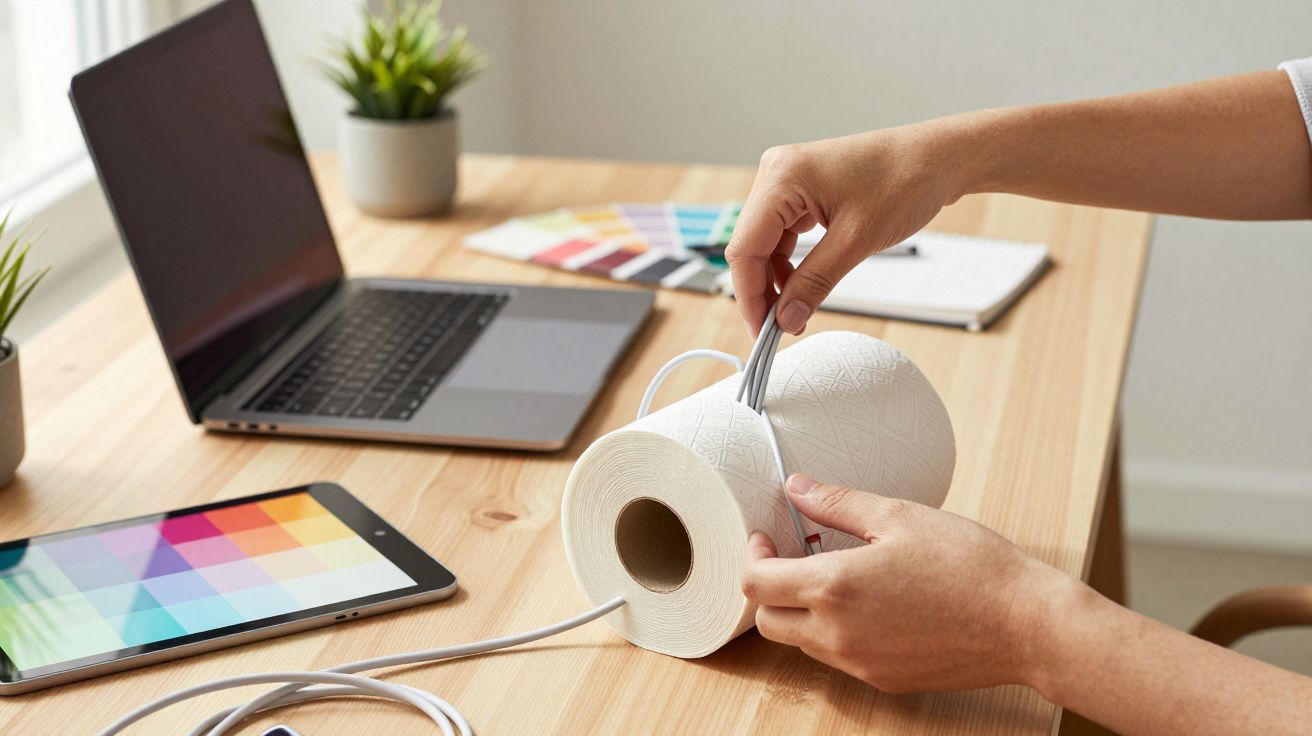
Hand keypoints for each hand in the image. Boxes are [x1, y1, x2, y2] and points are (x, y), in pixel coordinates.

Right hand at [725, 124, 971, 335]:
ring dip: (774, 280)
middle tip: (778, 330)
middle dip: (760, 290)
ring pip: (763, 243)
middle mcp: (776, 173)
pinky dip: (788, 264)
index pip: (744, 248)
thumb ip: (815, 282)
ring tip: (792, 314)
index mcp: (782, 177)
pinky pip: (782, 234)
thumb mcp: (857, 240)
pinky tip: (800, 287)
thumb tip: (785, 321)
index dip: (749, 295)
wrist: (939, 158)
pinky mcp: (801, 190)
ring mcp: (787, 180)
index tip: (762, 333)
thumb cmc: (905, 182)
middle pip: (749, 245)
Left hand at [741, 474, 1079, 693]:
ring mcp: (860, 663)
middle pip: (768, 621)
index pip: (756, 583)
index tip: (765, 537)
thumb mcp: (899, 516)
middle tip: (791, 557)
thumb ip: (837, 503)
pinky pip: (838, 658)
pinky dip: (835, 632)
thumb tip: (797, 487)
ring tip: (835, 576)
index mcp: (835, 588)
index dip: (751, 556)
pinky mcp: (883, 680)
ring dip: (801, 612)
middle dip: (768, 588)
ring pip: (801, 643)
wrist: (1026, 624)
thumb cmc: (971, 566)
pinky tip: (868, 605)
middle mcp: (838, 634)